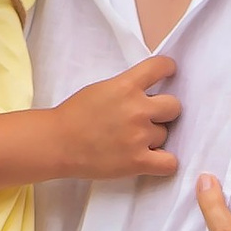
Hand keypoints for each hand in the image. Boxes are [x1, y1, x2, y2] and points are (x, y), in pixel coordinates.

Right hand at [56, 54, 180, 181]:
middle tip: (148, 118)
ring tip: (133, 142)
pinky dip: (165, 162)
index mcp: (126, 86)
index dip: (167, 70)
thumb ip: (127, 87)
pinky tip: (153, 160)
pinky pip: (170, 163)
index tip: (168, 74)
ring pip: (165, 135)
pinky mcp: (137, 162)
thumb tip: (149, 92)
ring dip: (154, 138)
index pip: (161, 67)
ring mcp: (139, 136)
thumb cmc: (74, 116)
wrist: (57, 143)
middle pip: (174, 106)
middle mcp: (137, 109)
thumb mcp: (102, 89)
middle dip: (164, 112)